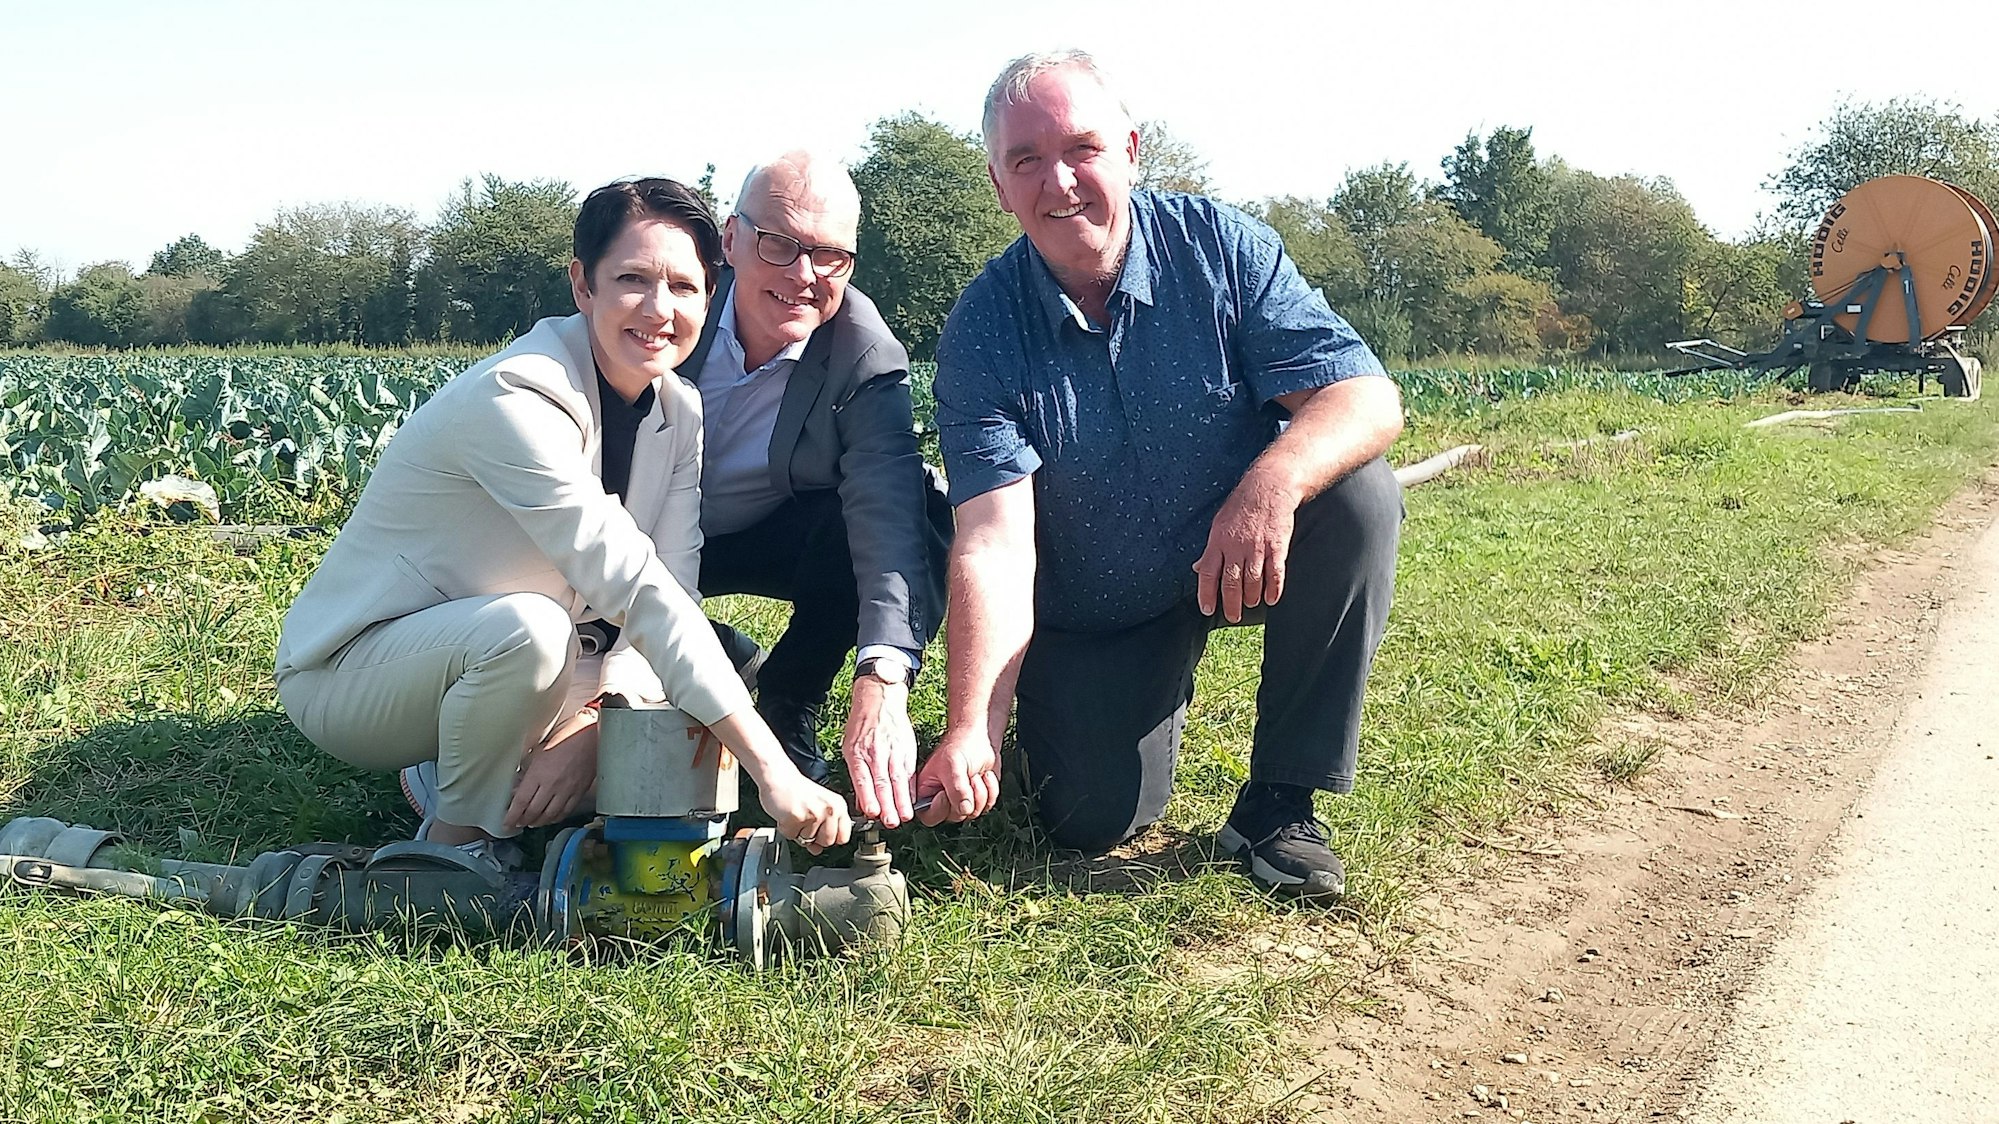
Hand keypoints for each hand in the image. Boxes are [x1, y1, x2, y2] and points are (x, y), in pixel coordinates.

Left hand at [505, 708, 598, 828]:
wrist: (591, 737)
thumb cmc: (566, 737)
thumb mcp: (539, 749)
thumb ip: (527, 768)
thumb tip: (518, 783)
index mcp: (538, 773)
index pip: (521, 802)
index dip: (512, 815)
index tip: (507, 822)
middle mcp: (551, 785)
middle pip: (534, 812)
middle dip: (523, 820)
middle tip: (517, 823)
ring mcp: (566, 791)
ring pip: (550, 815)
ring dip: (539, 822)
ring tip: (532, 823)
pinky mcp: (579, 793)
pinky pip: (565, 811)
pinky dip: (556, 818)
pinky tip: (551, 818)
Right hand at [758, 772, 852, 854]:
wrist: (779, 777)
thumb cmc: (798, 791)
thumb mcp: (818, 807)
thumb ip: (823, 829)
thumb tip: (817, 850)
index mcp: (839, 806)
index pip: (843, 837)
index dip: (831, 839)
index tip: (822, 834)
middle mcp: (830, 809)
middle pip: (827, 842)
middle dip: (814, 837)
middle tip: (805, 820)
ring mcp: (814, 814)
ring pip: (807, 841)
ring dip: (798, 832)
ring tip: (796, 814)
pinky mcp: (797, 817)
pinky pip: (791, 835)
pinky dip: (786, 829)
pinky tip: (786, 815)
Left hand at [842, 676, 916, 827]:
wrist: (880, 700)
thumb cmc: (862, 725)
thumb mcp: (850, 747)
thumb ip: (856, 774)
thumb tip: (861, 801)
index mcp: (858, 753)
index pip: (863, 778)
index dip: (868, 796)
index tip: (872, 812)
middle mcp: (876, 753)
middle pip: (882, 782)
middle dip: (887, 804)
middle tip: (891, 822)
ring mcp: (893, 751)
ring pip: (897, 779)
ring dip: (901, 800)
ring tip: (904, 816)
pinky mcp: (906, 749)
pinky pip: (909, 772)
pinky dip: (911, 788)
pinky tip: (913, 801)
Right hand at [914, 729, 999, 825]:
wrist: (980, 738)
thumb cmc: (961, 745)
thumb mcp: (953, 765)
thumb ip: (956, 789)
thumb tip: (964, 809)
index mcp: (927, 791)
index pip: (929, 816)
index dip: (941, 807)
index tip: (947, 792)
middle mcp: (942, 799)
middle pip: (955, 817)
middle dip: (967, 795)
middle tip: (966, 777)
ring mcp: (961, 801)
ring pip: (973, 813)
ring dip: (980, 791)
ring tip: (974, 774)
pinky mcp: (977, 800)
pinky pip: (987, 807)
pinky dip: (991, 790)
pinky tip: (985, 776)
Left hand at [1193, 472, 1297, 622]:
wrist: (1268, 487)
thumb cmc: (1241, 505)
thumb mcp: (1218, 524)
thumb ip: (1210, 549)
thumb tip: (1198, 568)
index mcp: (1218, 541)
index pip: (1208, 573)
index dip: (1206, 593)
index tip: (1208, 609)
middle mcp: (1236, 547)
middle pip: (1231, 582)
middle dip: (1231, 603)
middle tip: (1233, 616)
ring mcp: (1257, 547)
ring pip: (1252, 581)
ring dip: (1251, 597)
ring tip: (1251, 604)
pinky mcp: (1277, 546)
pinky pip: (1275, 573)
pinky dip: (1273, 589)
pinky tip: (1271, 599)